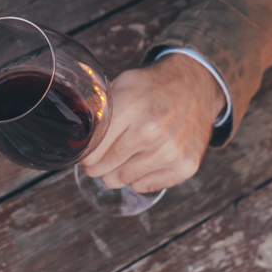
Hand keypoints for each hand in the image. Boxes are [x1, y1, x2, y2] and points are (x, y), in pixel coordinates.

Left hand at [79, 53, 224, 192]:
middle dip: (96, 167)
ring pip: (124, 180)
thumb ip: (100, 110)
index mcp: (131, 107)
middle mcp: (151, 131)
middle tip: (97, 161)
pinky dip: (139, 177)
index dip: (84, 156)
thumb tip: (76, 137)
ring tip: (121, 158)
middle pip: (106, 168)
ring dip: (116, 173)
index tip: (83, 155)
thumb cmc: (152, 88)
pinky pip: (145, 187)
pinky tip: (144, 160)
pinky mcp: (185, 166)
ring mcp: (170, 151)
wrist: (195, 87)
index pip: (93, 149)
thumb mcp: (123, 84)